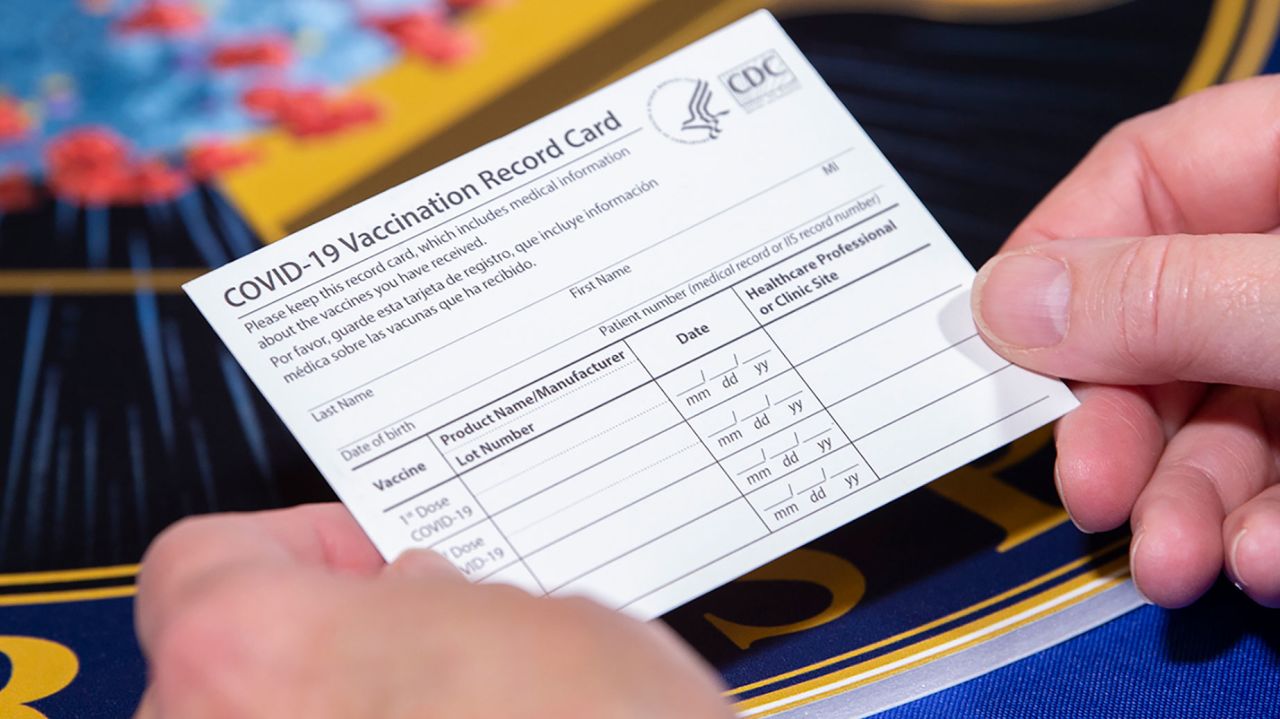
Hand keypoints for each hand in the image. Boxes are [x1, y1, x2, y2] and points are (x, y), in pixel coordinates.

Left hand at [133, 503, 732, 717]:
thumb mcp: (547, 620)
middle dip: (331, 642)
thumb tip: (419, 593)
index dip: (302, 547)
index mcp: (252, 651)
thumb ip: (452, 591)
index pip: (207, 555)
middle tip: (426, 638)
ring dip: (353, 713)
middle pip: (229, 659)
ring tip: (460, 714)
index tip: (366, 558)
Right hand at [971, 75, 1279, 607]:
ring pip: (1224, 421)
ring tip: (1174, 561)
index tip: (1002, 352)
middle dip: (1124, 431)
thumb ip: (1168, 296)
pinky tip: (1264, 558)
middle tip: (1091, 490)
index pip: (1140, 184)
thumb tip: (1014, 300)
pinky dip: (1269, 529)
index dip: (1056, 268)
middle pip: (1165, 329)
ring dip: (1187, 505)